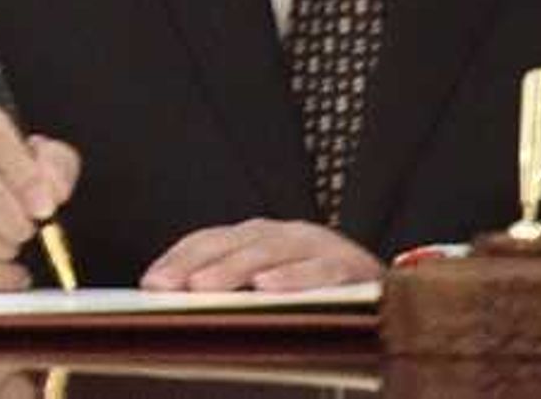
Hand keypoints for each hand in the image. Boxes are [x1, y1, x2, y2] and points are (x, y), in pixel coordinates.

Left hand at [140, 217, 380, 291]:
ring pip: (270, 254)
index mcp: (257, 238)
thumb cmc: (320, 298)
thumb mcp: (271, 290)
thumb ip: (234, 293)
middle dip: (197, 266)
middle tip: (169, 288)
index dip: (178, 259)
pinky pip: (319, 271)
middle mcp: (283, 234)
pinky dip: (294, 278)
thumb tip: (179, 306)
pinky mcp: (351, 265)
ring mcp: (316, 245)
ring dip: (235, 270)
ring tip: (205, 289)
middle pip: (232, 245)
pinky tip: (269, 289)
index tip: (150, 283)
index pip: (208, 241)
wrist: (390, 296)